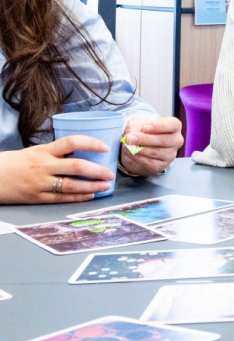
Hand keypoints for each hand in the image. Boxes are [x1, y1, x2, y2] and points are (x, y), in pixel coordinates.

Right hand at [0, 137, 116, 203]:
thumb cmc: (15, 162)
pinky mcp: (36, 197)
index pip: (72, 142)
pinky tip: (89, 196)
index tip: (105, 147)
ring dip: (91, 186)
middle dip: (97, 170)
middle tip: (111, 173)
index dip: (91, 143)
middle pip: (76, 166)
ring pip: (71, 185)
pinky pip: (61, 198)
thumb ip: (56, 152)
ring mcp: (40, 183)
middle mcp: (44, 166)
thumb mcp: (35, 151)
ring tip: (105, 186)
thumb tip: (82, 151)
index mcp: (44, 151)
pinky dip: (77, 197)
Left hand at [119, 115, 182, 176]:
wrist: (141, 145)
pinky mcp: (162, 165)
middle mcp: (176, 140)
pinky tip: (131, 153)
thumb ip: (135, 128)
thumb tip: (131, 136)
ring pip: (156, 153)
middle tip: (130, 138)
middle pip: (164, 140)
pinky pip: (150, 163)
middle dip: (145, 139)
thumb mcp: (139, 123)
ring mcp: (171, 154)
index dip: (158, 126)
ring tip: (128, 146)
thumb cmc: (144, 131)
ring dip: (139, 150)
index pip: (172, 125)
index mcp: (174, 126)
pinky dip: (138, 158)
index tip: (144, 128)